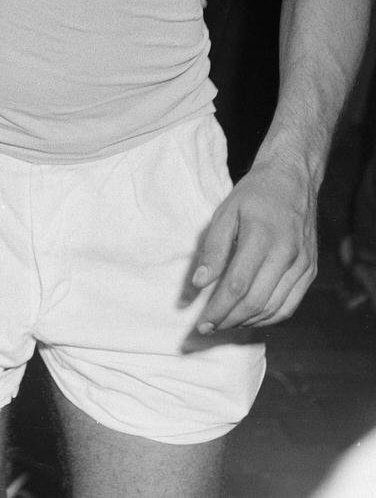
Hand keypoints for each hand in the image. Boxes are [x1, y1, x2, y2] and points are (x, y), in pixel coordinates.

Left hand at [190, 157, 318, 334]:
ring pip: (275, 308)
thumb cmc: (253, 196)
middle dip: (229, 320)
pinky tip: (251, 318)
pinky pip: (291, 304)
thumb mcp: (225, 213)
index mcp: (262, 237)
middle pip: (256, 301)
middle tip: (209, 328)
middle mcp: (287, 254)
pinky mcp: (311, 270)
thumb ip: (213, 249)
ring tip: (225, 324)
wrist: (292, 181)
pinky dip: (270, 317)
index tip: (201, 322)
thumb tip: (199, 284)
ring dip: (248, 322)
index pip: (237, 285)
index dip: (218, 308)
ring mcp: (303, 264)